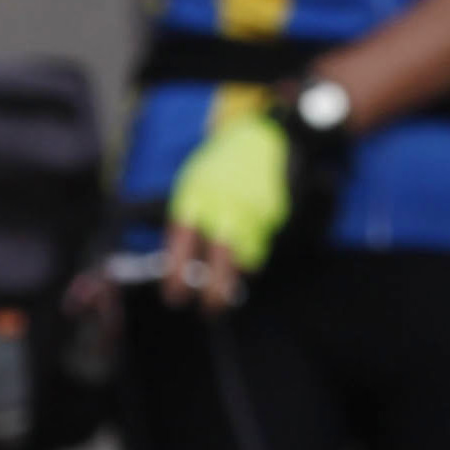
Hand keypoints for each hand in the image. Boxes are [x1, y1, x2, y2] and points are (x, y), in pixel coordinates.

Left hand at [163, 108, 294, 308]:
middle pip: (219, 255)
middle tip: (208, 309)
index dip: (178, 273)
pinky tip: (249, 239)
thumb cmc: (218, 168)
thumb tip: (177, 266)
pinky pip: (263, 244)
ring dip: (236, 275)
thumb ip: (186, 221)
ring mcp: (252, 209)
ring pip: (246, 257)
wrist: (259, 140)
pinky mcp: (274, 213)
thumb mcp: (192, 185)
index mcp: (195, 196)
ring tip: (227, 288)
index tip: (175, 297)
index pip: (182, 241)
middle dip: (214, 289)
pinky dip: (254, 249)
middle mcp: (224, 204)